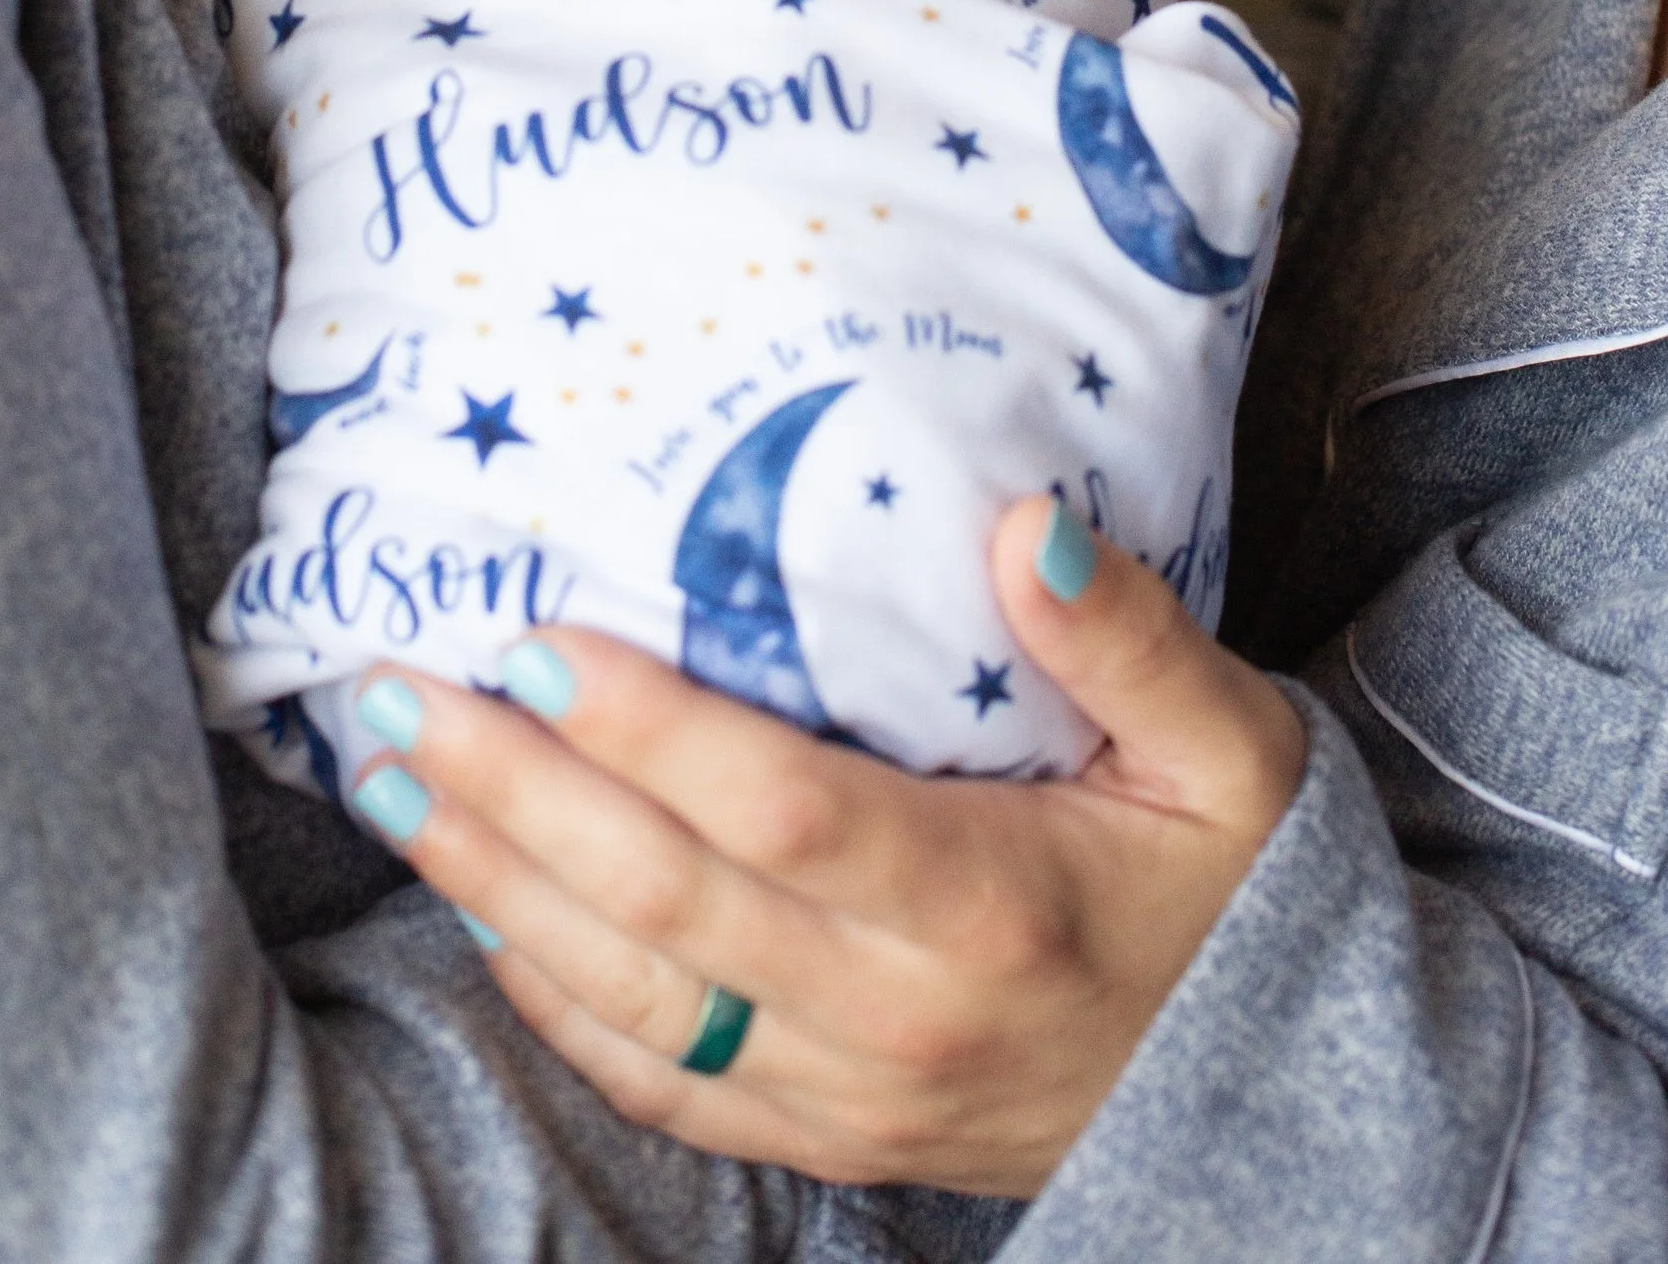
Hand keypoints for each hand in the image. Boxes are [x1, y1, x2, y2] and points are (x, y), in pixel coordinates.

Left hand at [340, 495, 1305, 1197]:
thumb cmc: (1245, 885)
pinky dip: (556, 1007)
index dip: (648, 733)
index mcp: (993, 902)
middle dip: (510, 794)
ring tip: (385, 781)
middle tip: (388, 694)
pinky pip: (665, 1083)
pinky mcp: (834, 1140)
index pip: (780, 811)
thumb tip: (1019, 527)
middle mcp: (902, 1013)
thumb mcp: (1234, 748)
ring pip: (634, 995)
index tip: (535, 642)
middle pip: (666, 902)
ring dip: (493, 886)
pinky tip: (482, 916)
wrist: (1282, 1100)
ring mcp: (855, 1094)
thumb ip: (1129, 637)